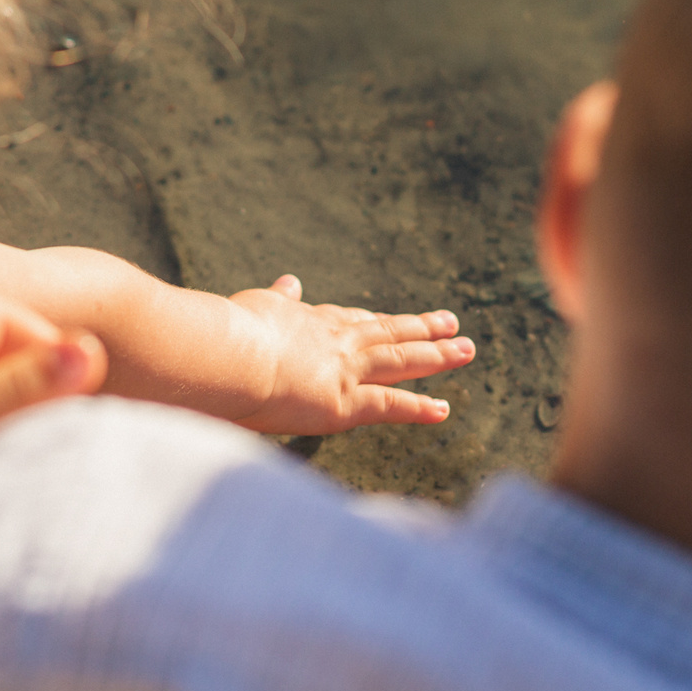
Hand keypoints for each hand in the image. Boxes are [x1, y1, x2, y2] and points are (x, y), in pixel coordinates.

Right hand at [224, 275, 476, 433]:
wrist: (225, 356)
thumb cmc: (225, 334)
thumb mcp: (254, 304)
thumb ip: (278, 297)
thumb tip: (291, 281)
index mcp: (308, 320)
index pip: (351, 320)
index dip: (378, 320)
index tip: (398, 318)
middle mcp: (335, 341)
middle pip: (387, 332)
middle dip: (421, 328)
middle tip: (451, 323)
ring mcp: (344, 370)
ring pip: (401, 361)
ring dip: (436, 356)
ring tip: (466, 350)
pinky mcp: (344, 403)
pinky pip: (390, 406)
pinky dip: (418, 407)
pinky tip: (443, 409)